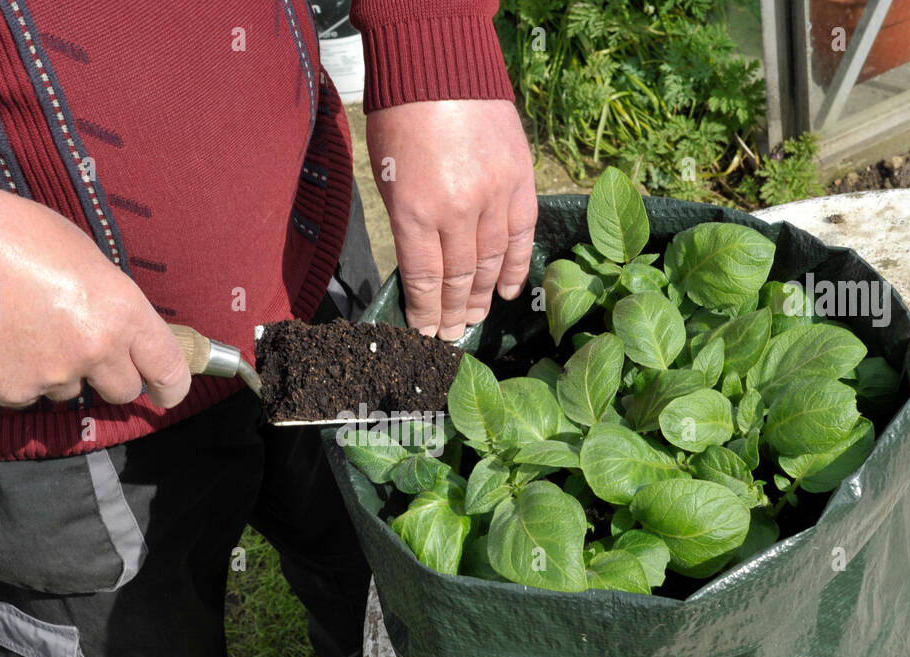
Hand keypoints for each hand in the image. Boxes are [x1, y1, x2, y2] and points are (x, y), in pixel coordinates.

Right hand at [0, 189, 190, 408]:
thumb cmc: (16, 236)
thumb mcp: (86, 257)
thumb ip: (112, 302)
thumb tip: (122, 331)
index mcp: (123, 310)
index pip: (168, 369)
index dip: (171, 386)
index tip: (166, 392)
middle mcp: (96, 349)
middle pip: (123, 390)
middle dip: (110, 375)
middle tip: (84, 347)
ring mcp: (53, 375)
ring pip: (71, 392)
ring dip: (59, 372)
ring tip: (27, 328)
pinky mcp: (12, 391)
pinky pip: (28, 396)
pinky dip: (19, 376)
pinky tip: (0, 340)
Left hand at [367, 99, 536, 340]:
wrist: (439, 66)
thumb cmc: (400, 120)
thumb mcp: (387, 178)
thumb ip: (406, 224)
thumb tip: (421, 269)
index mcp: (415, 210)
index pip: (424, 279)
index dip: (424, 313)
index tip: (423, 334)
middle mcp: (457, 210)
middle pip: (458, 278)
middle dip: (451, 313)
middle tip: (449, 336)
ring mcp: (494, 195)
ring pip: (491, 262)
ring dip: (480, 297)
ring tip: (473, 320)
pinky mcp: (520, 180)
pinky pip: (521, 235)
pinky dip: (514, 267)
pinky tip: (504, 291)